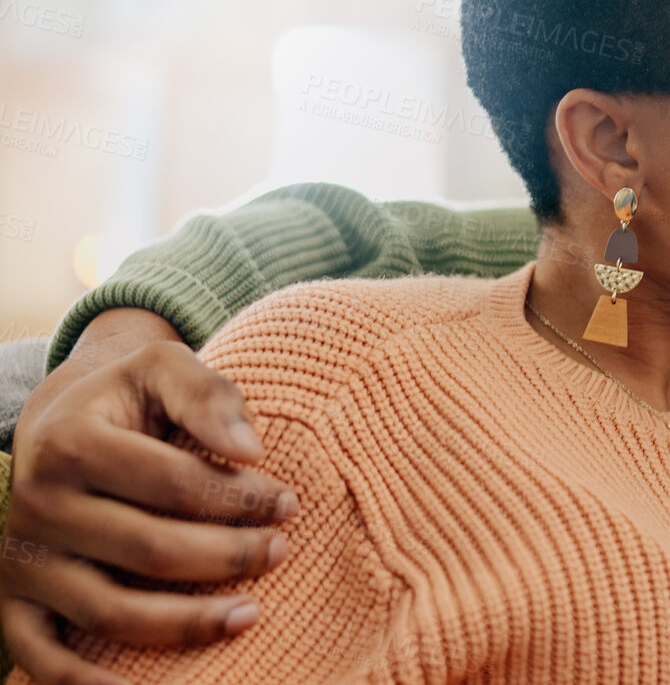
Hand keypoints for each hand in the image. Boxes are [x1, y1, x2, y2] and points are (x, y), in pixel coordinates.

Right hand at [1, 309, 296, 684]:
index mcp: (70, 444)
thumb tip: (252, 451)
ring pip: (112, 611)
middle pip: (150, 550)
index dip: (240, 498)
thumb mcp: (164, 367)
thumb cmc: (128, 399)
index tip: (288, 505)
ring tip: (251, 614)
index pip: (173, 485)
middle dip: (228, 556)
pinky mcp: (15, 606)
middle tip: (280, 551)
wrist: (58, 423)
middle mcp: (34, 507)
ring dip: (188, 623)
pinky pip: (45, 662)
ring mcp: (21, 563)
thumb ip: (209, 396)